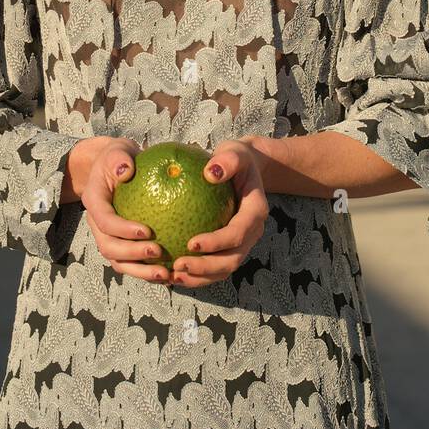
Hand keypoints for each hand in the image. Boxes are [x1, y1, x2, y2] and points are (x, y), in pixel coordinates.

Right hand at [79, 137, 171, 284]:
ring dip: (141, 272)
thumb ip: (119, 158)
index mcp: (94, 201)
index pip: (105, 221)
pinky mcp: (120, 244)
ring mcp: (107, 236)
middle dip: (132, 255)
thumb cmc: (119, 157)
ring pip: (119, 262)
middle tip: (158, 252)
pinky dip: (148, 271)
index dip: (122, 229)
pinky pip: (132, 263)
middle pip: (109, 247)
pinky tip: (171, 273)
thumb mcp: (117, 150)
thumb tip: (126, 170)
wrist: (115, 167)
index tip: (147, 230)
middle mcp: (97, 223)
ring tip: (166, 274)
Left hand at [170, 139, 268, 287]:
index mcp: (255, 212)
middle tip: (178, 265)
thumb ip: (227, 160)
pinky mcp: (230, 248)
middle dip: (206, 268)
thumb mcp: (234, 151)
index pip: (237, 234)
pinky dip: (197, 275)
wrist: (243, 168)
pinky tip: (173, 272)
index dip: (216, 243)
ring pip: (224, 270)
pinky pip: (215, 268)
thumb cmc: (235, 158)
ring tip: (173, 275)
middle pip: (232, 260)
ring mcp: (242, 243)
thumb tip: (210, 172)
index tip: (190, 242)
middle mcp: (252, 232)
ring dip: (200, 277)